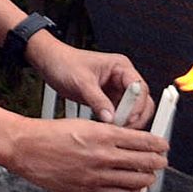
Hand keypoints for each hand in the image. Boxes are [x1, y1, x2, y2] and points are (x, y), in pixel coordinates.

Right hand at [0, 113, 165, 191]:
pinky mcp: (88, 190)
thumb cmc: (50, 134)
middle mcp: (102, 155)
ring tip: (149, 176)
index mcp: (102, 134)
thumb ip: (108, 135)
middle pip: (144, 161)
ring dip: (147, 178)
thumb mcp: (84, 124)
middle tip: (162, 161)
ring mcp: (96, 175)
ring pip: (135, 180)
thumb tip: (129, 142)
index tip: (163, 145)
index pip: (142, 140)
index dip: (158, 144)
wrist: (26, 148)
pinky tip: (133, 190)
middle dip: (157, 162)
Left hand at [31, 40, 153, 126]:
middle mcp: (121, 78)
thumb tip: (110, 118)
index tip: (128, 118)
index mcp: (120, 67)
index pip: (139, 88)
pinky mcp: (108, 100)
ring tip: (114, 129)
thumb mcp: (81, 81)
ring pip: (132, 110)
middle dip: (135, 116)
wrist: (50, 63)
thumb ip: (97, 100)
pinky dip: (117, 122)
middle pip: (142, 101)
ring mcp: (115, 90)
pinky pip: (119, 114)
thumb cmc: (65, 62)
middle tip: (123, 127)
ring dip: (126, 121)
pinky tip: (108, 128)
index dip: (137, 105)